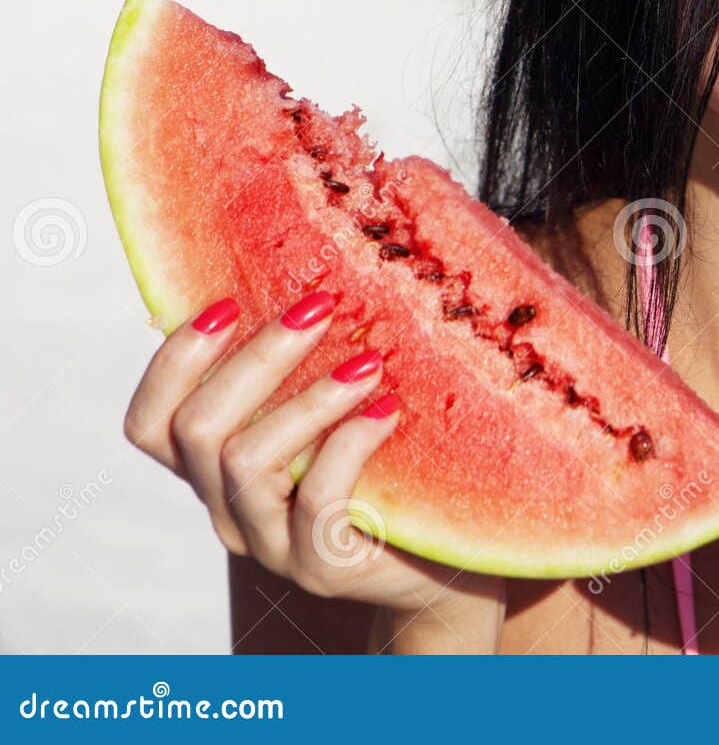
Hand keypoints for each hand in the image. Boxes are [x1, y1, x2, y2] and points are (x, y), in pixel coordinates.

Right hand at [123, 293, 504, 651]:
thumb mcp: (337, 417)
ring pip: (247, 462)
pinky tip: (390, 409)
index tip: (224, 301)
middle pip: (197, 429)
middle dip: (255, 358)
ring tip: (367, 360)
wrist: (445, 562)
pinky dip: (350, 443)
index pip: (149, 424)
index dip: (172, 361)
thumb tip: (316, 276)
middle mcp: (230, 509)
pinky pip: (317, 502)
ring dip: (307, 399)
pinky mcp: (322, 567)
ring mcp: (271, 545)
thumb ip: (310, 368)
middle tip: (318, 306)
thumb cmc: (391, 472)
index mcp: (218, 471)